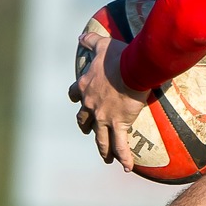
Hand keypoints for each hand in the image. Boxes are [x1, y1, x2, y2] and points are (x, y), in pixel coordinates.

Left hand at [69, 32, 149, 170]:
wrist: (131, 68)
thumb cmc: (118, 56)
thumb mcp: (102, 44)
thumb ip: (90, 41)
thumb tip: (80, 37)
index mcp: (86, 86)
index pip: (74, 94)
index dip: (76, 97)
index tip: (78, 99)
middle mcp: (90, 104)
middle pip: (83, 119)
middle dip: (84, 125)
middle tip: (88, 129)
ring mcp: (103, 116)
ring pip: (99, 137)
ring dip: (101, 147)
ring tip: (105, 156)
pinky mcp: (118, 123)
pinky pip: (120, 144)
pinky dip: (123, 157)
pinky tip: (126, 168)